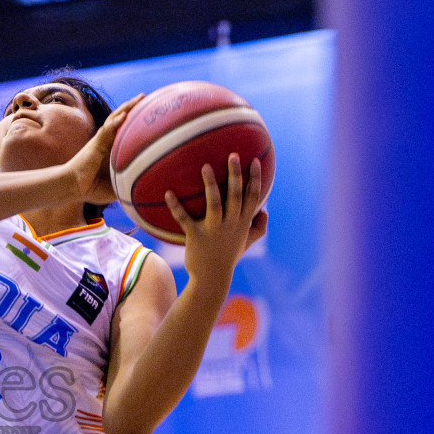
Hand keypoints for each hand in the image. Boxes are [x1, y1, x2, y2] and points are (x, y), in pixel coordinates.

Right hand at [66, 94, 142, 204]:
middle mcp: (106, 141)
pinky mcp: (95, 144)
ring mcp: (101, 140)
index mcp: (111, 149)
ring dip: (127, 108)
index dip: (135, 120)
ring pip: (115, 119)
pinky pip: (106, 130)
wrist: (72, 187)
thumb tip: (146, 190)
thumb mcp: (114, 187)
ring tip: (139, 98)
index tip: (149, 114)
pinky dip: (115, 122)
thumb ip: (127, 185)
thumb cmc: (90, 188)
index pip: (124, 130)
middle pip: (121, 119)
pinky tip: (125, 115)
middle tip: (145, 97)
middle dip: (133, 107)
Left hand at [167, 153, 267, 285]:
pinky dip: (175, 206)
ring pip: (214, 203)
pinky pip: (184, 218)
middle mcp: (231, 224)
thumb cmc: (228, 257)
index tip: (256, 160)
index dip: (255, 179)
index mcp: (243, 223)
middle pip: (236, 195)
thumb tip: (266, 212)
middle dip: (236, 174)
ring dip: (210, 184)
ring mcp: (213, 230)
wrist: (212, 279)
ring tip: (205, 166)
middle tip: (233, 155)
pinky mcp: (196, 236)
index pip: (253, 197)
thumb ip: (258, 228)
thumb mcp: (247, 243)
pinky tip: (168, 193)